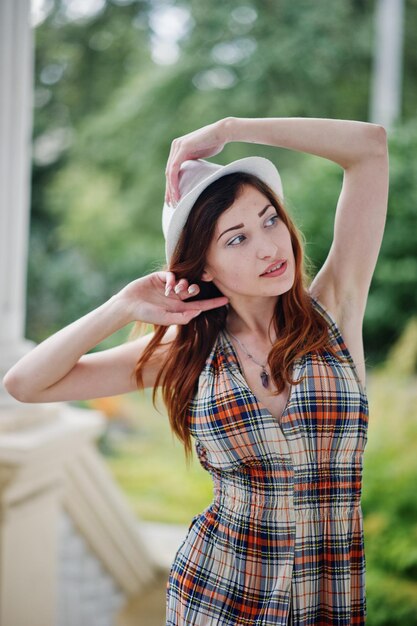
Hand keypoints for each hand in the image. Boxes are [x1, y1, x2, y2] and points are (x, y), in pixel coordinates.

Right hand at [113, 271, 228, 325]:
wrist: (128, 305)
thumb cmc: (146, 315)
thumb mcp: (165, 319)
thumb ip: (182, 317)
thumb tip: (199, 310)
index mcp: (180, 308)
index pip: (200, 304)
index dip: (213, 303)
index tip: (227, 300)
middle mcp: (177, 297)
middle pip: (194, 290)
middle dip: (197, 288)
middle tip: (193, 289)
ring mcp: (169, 286)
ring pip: (185, 281)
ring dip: (184, 284)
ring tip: (177, 289)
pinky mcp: (161, 277)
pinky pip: (172, 274)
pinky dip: (173, 279)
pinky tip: (168, 286)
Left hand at [165, 117, 232, 205]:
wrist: (222, 132)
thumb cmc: (215, 143)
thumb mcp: (200, 155)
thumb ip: (193, 162)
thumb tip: (193, 174)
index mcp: (178, 149)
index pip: (171, 171)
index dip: (172, 186)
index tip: (173, 198)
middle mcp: (175, 146)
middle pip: (168, 173)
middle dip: (169, 190)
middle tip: (171, 204)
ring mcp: (177, 146)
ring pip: (169, 172)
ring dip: (171, 189)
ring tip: (174, 202)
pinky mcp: (182, 148)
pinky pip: (174, 169)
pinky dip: (174, 182)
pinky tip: (176, 193)